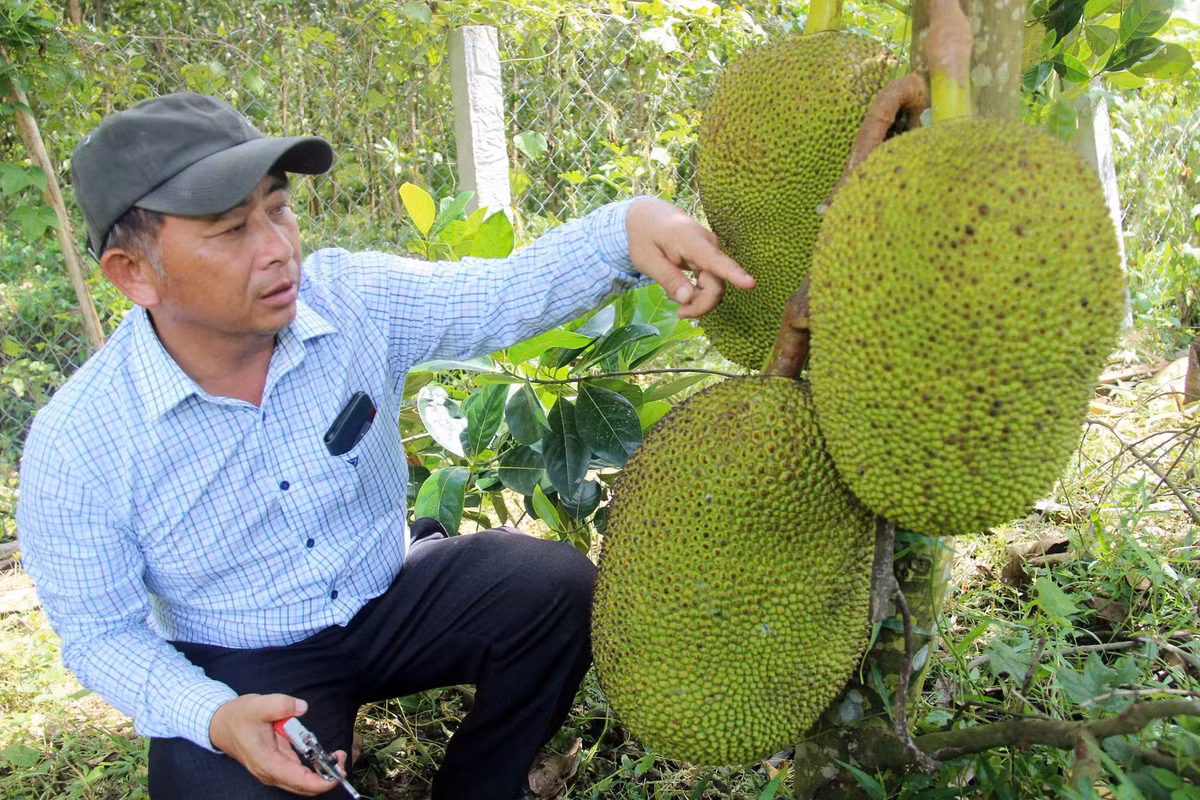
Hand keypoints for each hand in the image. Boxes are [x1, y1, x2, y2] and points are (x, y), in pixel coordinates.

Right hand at [209, 693, 348, 795]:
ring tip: (337, 755)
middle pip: (303, 787)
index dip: (320, 781)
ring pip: (302, 782)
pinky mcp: (277, 766)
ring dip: (321, 772)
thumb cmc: (239, 716)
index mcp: (266, 762)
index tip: (337, 771)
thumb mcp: (258, 705)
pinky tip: (323, 755)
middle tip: (342, 757)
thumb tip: (302, 707)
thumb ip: (281, 705)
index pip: (297, 780)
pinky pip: (298, 773)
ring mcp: (273, 771)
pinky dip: (313, 767)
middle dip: (326, 777)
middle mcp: (270, 772)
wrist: (221, 724)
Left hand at [625, 197, 754, 317]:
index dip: (734, 274)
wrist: (648, 216)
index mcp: (691, 242)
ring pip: (715, 286)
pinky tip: (680, 289)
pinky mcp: (711, 258)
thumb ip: (668, 279)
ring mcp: (712, 251)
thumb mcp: (647, 260)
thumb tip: (688, 299)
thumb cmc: (644, 237)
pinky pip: (711, 282)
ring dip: (697, 299)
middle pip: (716, 285)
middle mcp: (709, 245)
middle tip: (679, 313)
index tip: (751, 283)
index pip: (715, 261)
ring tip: (672, 295)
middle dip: (700, 305)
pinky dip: (697, 292)